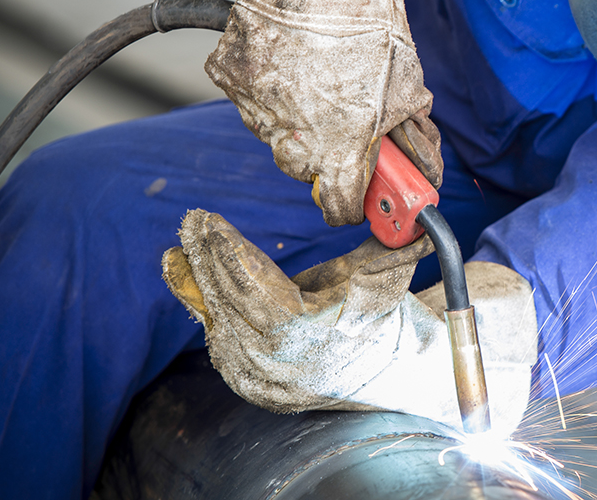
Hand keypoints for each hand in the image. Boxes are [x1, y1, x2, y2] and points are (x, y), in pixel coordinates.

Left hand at [164, 210, 536, 431]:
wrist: (392, 371)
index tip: (207, 219)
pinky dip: (204, 310)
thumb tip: (416, 209)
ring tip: (180, 249)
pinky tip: (188, 278)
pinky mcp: (252, 387)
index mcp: (310, 334)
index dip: (227, 250)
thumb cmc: (386, 313)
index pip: (254, 286)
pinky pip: (219, 342)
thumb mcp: (386, 273)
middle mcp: (281, 364)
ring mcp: (263, 382)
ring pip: (219, 323)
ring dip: (197, 283)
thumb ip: (389, 240)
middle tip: (190, 222)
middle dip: (206, 258)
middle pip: (230, 303)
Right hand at [198, 0, 441, 225]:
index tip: (360, 194)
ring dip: (293, 114)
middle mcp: (294, 140)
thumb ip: (414, 140)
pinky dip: (265, 80)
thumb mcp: (410, 87)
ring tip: (317, 70)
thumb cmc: (370, 25)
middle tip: (343, 112)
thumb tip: (427, 174)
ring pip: (274, 131)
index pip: (340, 208)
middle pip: (305, 169)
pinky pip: (249, 93)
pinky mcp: (228, 77)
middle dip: (325, 151)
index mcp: (341, 151)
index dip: (353, 203)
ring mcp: (256, 109)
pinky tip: (288, 54)